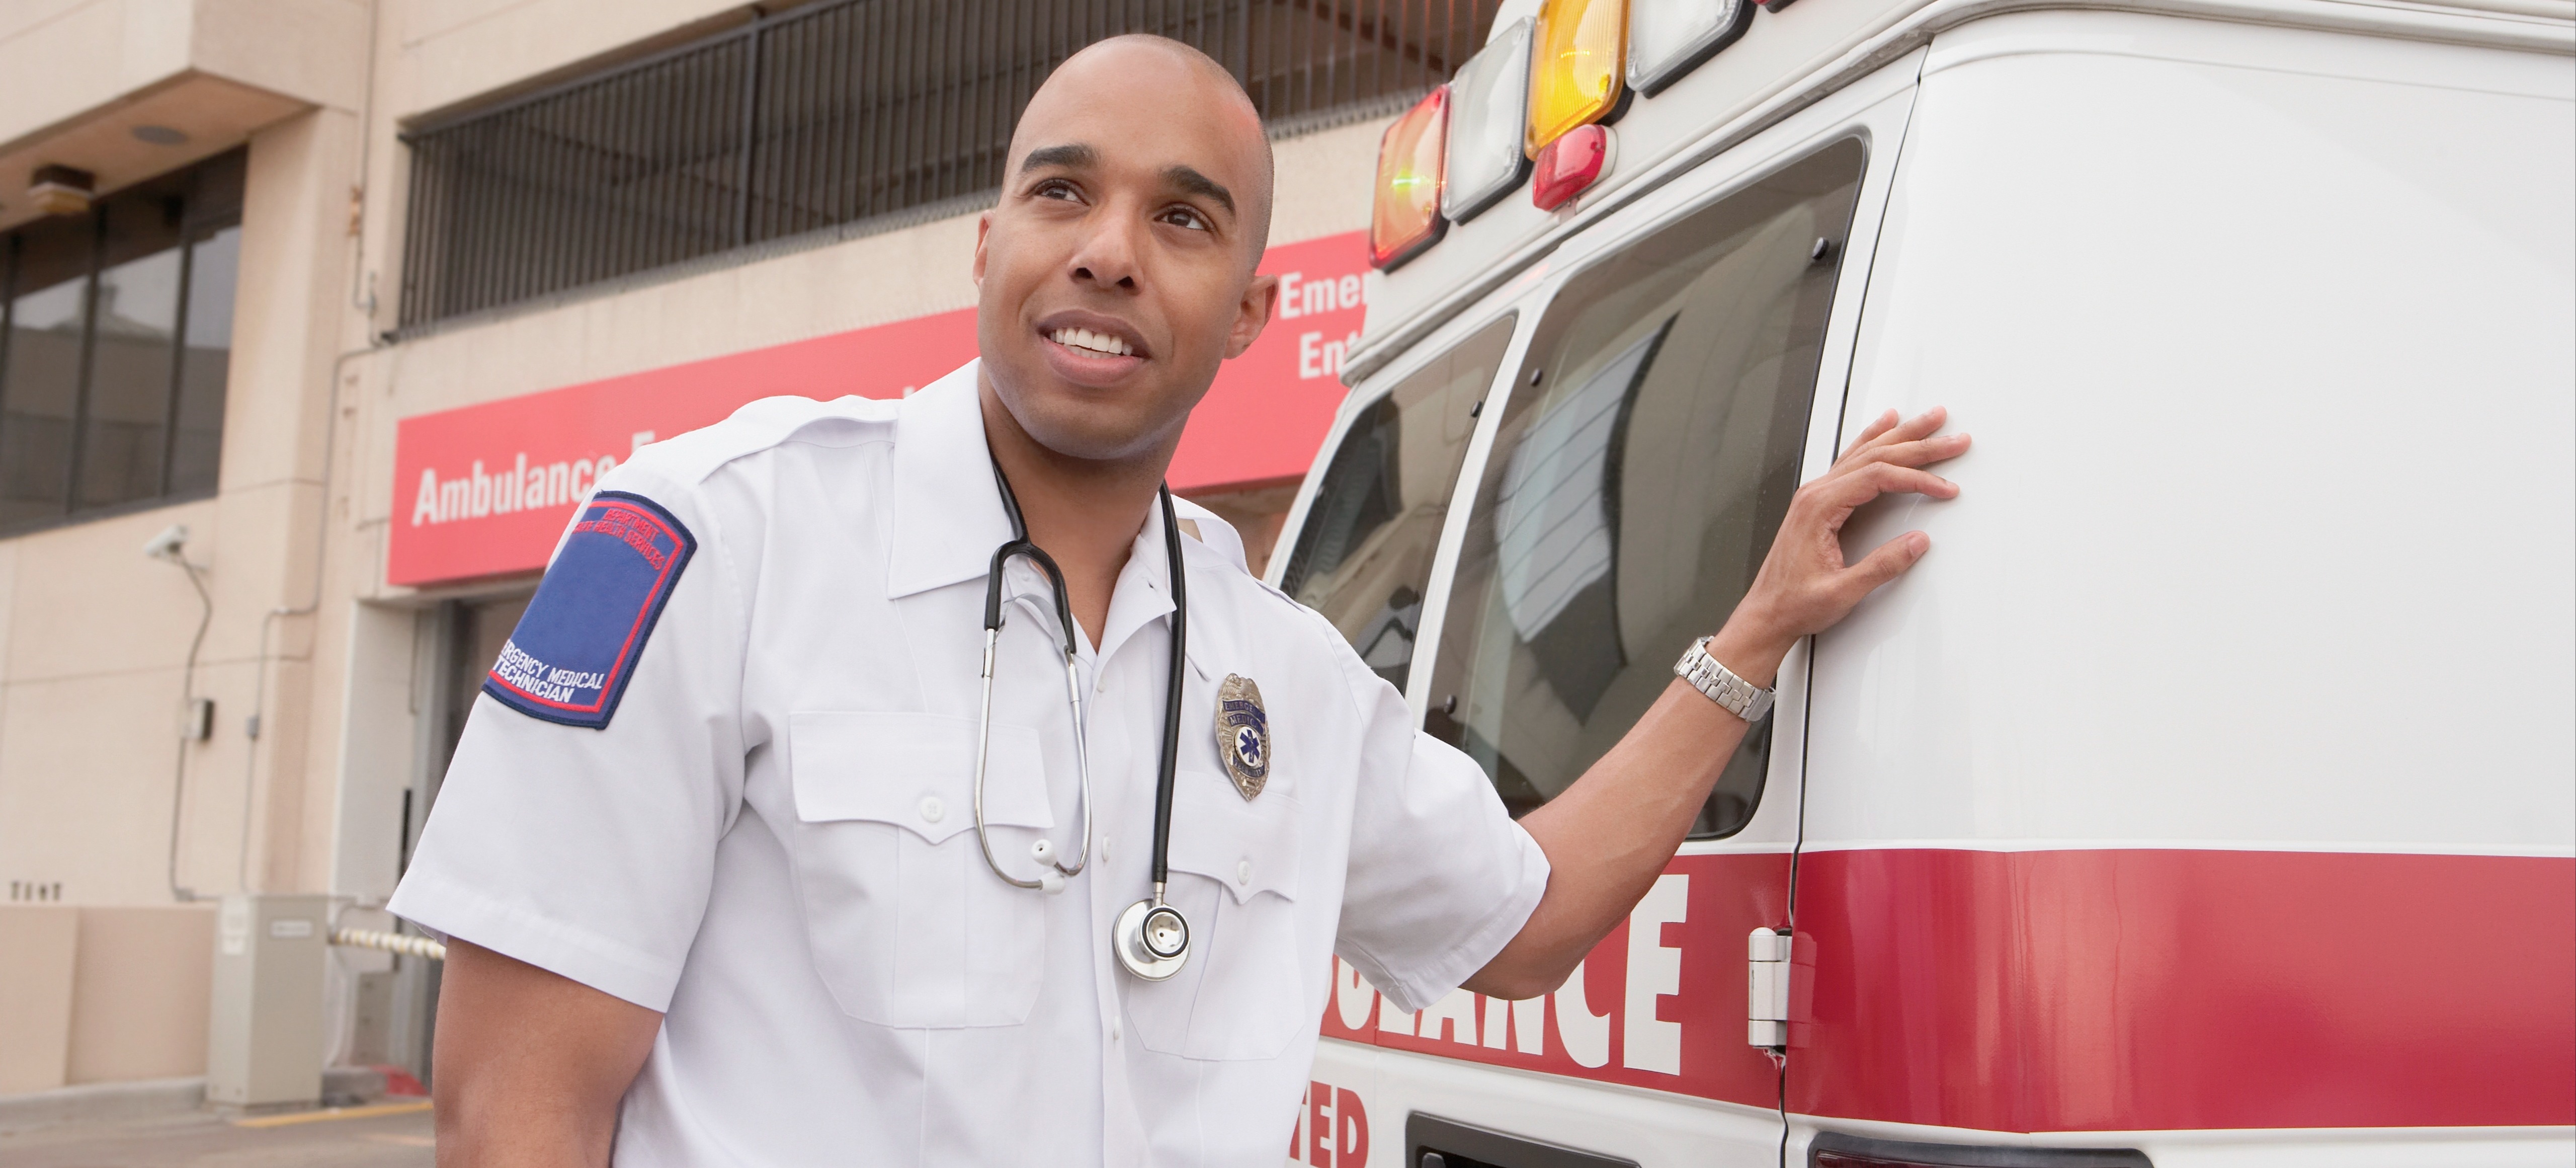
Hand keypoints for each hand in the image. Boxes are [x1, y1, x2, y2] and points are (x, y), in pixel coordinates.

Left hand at [1711, 407, 1968, 681]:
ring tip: (1930, 420)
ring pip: (1864, 453)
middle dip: (1919, 445)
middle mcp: (1815, 494)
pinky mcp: (1819, 504)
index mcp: (1819, 508)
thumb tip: (1917, 542)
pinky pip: (1851, 461)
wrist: (1766, 614)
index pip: (1877, 476)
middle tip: (1953, 438)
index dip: (1916, 479)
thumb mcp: (1842, 592)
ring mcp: (1815, 496)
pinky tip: (1885, 426)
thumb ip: (1881, 566)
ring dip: (1901, 436)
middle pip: (1875, 456)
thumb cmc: (1793, 603)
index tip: (1944, 488)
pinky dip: (1873, 441)